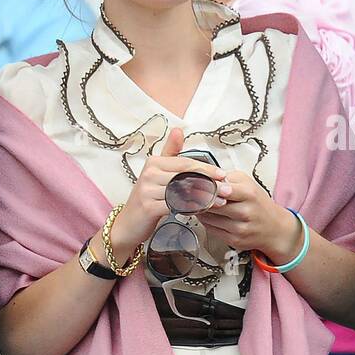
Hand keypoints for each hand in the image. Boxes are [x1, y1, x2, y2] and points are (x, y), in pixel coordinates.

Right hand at [110, 127, 231, 256]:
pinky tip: (203, 211)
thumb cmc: (147, 198)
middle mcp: (149, 173)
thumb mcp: (157, 173)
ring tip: (220, 201)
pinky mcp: (149, 207)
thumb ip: (170, 153)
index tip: (223, 175)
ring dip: (204, 197)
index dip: (206, 169)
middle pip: (186, 176)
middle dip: (209, 183)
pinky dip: (192, 209)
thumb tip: (178, 130)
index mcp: (154, 162)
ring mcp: (147, 190)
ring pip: (184, 192)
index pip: (185, 163)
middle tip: (226, 189)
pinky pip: (176, 206)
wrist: (128, 224)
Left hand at [196, 170, 298, 260]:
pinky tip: (206, 214)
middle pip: (213, 205)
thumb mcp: (248, 183)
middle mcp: (245, 212)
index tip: (197, 184)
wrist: (274, 228)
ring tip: (198, 203)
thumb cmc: (258, 203)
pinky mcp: (234, 240)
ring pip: (209, 218)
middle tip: (189, 193)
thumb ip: (228, 178)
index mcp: (249, 194)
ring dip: (200, 210)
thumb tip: (207, 176)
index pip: (223, 190)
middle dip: (200, 199)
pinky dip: (205, 221)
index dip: (208, 187)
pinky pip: (211, 229)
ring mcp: (239, 228)